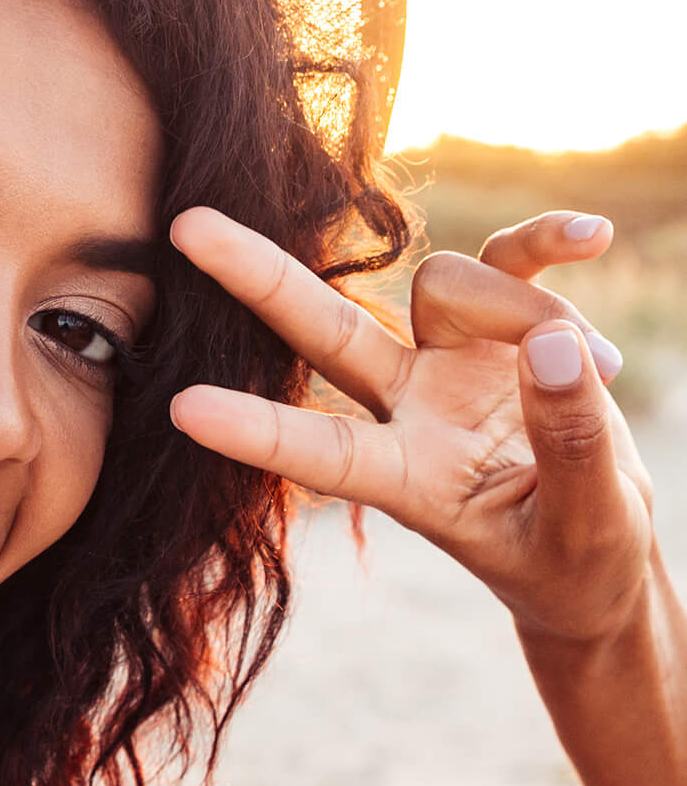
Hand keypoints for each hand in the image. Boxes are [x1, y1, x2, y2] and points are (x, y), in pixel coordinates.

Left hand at [167, 206, 655, 643]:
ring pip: (446, 286)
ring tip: (601, 373)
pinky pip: (509, 258)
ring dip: (524, 310)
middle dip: (257, 279)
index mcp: (406, 481)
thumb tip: (551, 347)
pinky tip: (592, 239)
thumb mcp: (586, 523)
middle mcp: (407, 412)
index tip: (182, 409)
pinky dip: (545, 244)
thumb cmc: (576, 560)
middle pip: (323, 332)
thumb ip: (570, 444)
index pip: (321, 453)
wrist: (596, 550)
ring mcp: (447, 363)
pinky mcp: (501, 329)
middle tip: (184, 225)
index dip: (256, 432)